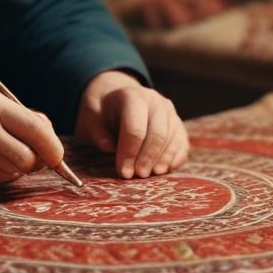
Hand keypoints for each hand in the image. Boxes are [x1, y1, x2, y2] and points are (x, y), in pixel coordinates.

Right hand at [0, 86, 62, 182]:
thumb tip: (51, 143)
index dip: (53, 148)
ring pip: (12, 170)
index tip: (57, 157)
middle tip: (34, 160)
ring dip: (17, 169)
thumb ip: (20, 118)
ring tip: (6, 155)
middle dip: (36, 163)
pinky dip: (2, 175)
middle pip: (27, 157)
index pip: (36, 129)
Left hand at [74, 70, 188, 178]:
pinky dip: (175, 158)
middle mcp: (156, 101)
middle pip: (157, 134)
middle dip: (147, 158)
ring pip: (172, 138)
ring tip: (151, 175)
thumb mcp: (90, 115)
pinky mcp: (177, 124)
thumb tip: (109, 147)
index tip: (123, 172)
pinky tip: (164, 170)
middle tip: (137, 176)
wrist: (118, 98)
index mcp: (132, 96)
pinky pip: (182, 142)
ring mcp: (170, 112)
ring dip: (162, 160)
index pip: (135, 128)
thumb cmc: (102, 111)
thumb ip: (96, 130)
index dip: (129, 153)